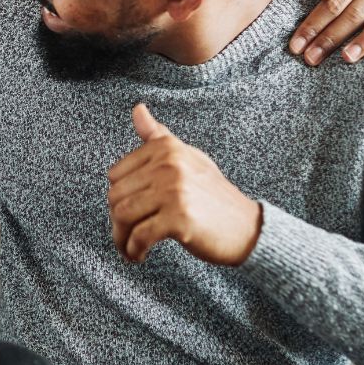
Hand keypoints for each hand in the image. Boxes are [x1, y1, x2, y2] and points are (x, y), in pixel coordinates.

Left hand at [107, 104, 261, 265]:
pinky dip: (134, 250)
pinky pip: (140, 236)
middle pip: (116, 196)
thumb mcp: (187, 158)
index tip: (127, 212)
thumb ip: (158, 137)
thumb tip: (137, 109)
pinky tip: (139, 255)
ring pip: (123, 216)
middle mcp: (169, 165)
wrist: (247, 228)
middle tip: (126, 235)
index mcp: (166, 148)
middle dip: (116, 221)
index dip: (117, 197)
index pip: (116, 174)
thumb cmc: (213, 195)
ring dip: (121, 239)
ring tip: (129, 247)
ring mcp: (174, 191)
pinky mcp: (179, 218)